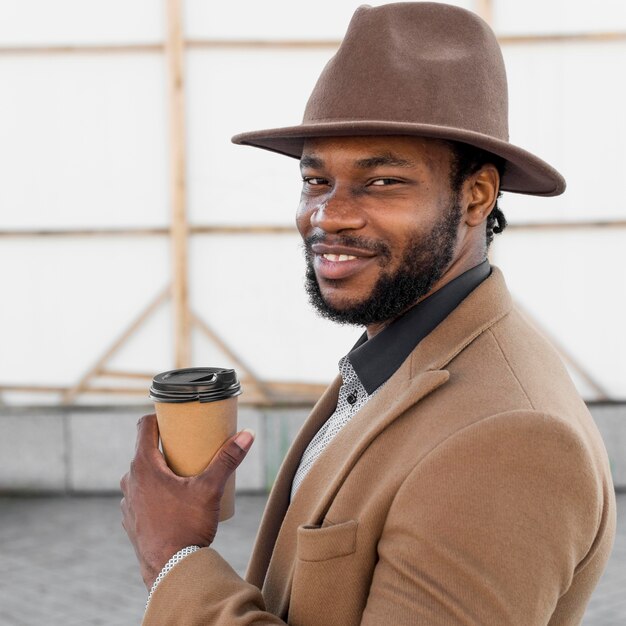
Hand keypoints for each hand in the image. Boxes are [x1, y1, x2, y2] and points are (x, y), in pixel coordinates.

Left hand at [120, 414, 253, 588]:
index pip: (144, 427)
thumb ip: (228, 460)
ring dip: (159, 470)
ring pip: (143, 475)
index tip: (176, 417)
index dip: (159, 417)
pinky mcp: (131, 520)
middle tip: (189, 445)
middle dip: (166, 445)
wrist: (170, 571)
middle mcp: (131, 481)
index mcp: (144, 467)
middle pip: (145, 450)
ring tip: (183, 473)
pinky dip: (154, 491)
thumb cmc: (187, 527)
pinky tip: (172, 499)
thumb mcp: (210, 489)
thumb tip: (247, 434)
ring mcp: (129, 502)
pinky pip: (141, 495)